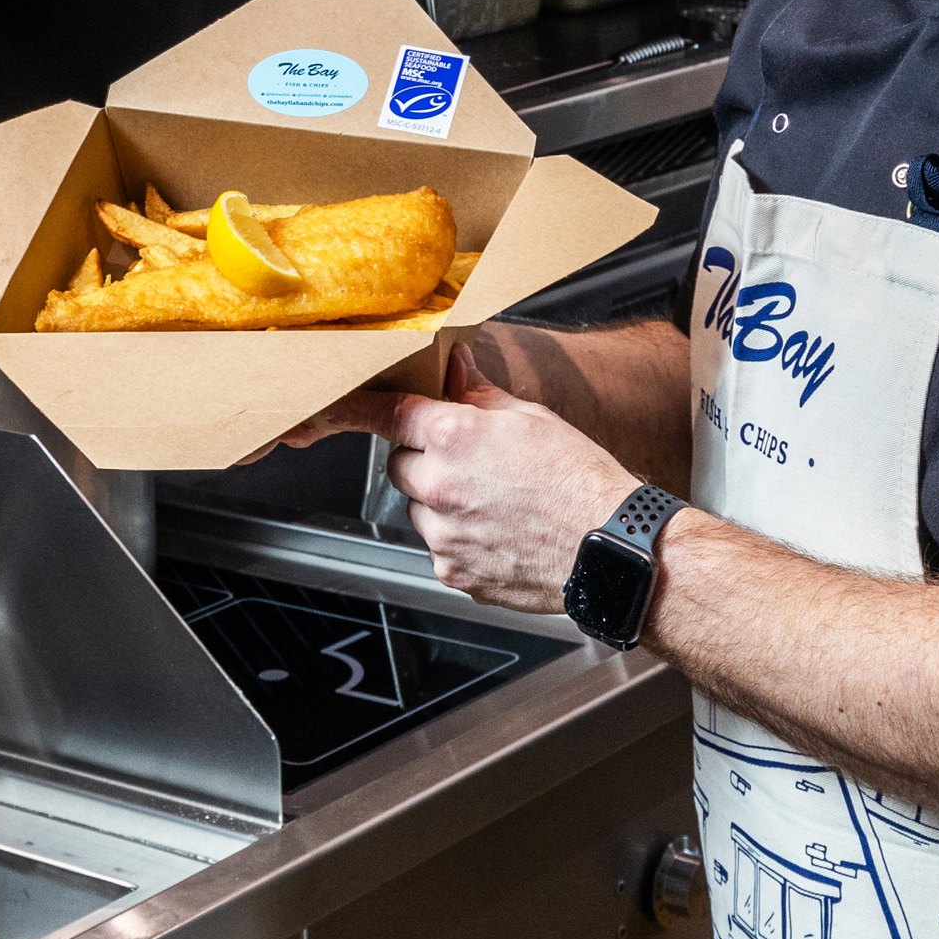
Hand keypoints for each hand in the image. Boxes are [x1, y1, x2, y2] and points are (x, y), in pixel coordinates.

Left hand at [297, 346, 637, 614]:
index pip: (385, 414)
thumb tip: (455, 367)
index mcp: (454, 437)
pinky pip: (439, 548)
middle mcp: (439, 486)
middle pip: (401, 467)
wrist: (609, 549)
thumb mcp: (531, 419)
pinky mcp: (453, 572)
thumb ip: (479, 395)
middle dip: (426, 462)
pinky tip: (501, 535)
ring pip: (419, 511)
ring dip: (442, 505)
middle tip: (474, 466)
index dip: (355, 409)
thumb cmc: (580, 481)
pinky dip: (460, 541)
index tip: (329, 409)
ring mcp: (443, 534)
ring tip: (498, 505)